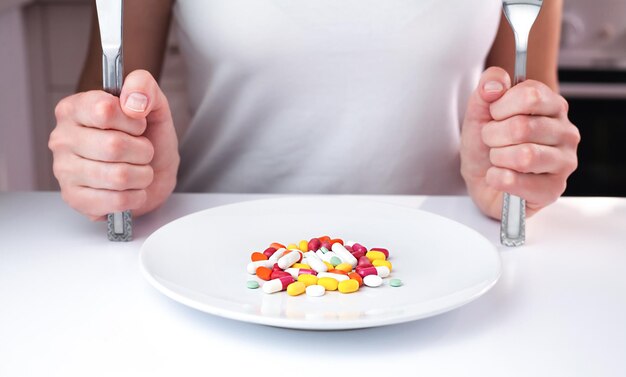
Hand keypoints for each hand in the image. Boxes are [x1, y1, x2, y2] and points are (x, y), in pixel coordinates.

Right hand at [49, 70, 178, 220]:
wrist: (156, 172)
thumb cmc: (149, 138)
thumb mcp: (154, 106)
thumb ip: (144, 87)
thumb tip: (132, 100)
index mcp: (74, 108)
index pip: (104, 110)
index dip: (133, 121)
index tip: (138, 125)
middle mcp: (62, 138)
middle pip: (114, 146)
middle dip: (142, 151)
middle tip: (143, 151)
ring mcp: (64, 170)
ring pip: (118, 176)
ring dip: (142, 175)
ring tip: (139, 170)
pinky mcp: (74, 198)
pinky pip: (116, 201)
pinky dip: (135, 196)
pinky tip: (131, 189)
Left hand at [461, 67, 579, 218]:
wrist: (480, 179)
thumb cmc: (486, 144)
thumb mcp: (479, 111)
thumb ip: (487, 88)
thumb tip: (495, 85)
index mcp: (552, 106)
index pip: (530, 95)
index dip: (500, 107)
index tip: (494, 116)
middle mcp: (565, 132)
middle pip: (522, 127)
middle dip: (493, 136)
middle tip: (492, 142)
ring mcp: (564, 162)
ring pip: (524, 156)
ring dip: (497, 158)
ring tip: (498, 159)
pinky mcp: (553, 190)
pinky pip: (517, 182)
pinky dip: (497, 179)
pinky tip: (499, 177)